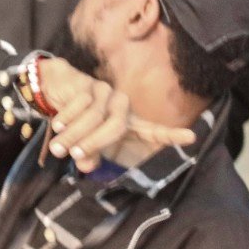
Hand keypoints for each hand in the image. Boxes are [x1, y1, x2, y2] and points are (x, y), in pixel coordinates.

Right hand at [37, 58, 195, 172]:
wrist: (59, 88)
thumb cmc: (80, 123)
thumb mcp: (87, 144)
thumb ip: (90, 156)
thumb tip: (86, 164)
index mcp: (129, 124)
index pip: (153, 130)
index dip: (170, 135)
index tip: (191, 138)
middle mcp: (122, 106)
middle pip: (116, 126)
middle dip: (93, 143)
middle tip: (74, 156)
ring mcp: (106, 92)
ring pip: (93, 116)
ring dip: (74, 134)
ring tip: (59, 149)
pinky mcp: (88, 84)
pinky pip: (78, 105)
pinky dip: (66, 119)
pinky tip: (57, 126)